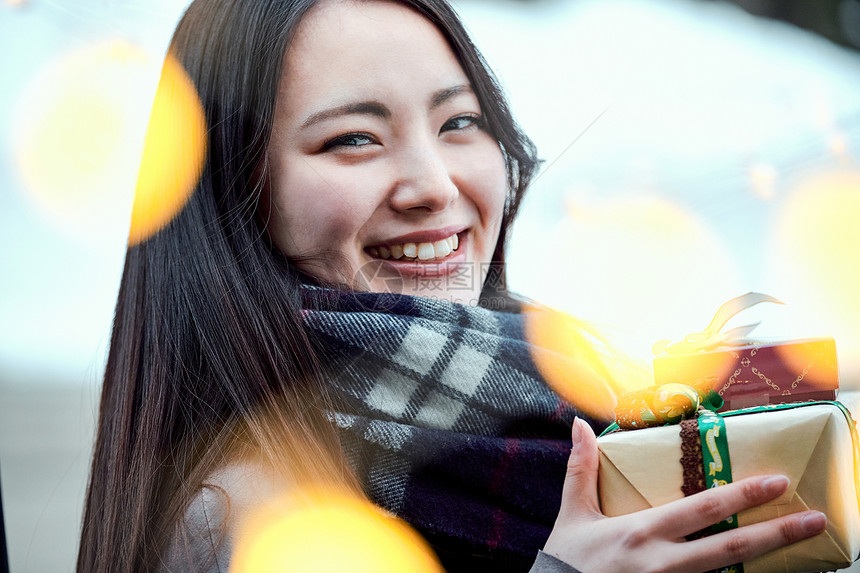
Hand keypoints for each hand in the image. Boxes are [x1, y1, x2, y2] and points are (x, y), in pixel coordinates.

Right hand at [542, 418, 826, 572]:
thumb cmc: (567, 559)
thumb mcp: (573, 513)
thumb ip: (580, 468)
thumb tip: (579, 425)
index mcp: (642, 531)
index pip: (703, 509)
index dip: (743, 494)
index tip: (777, 482)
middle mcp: (664, 562)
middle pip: (730, 547)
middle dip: (775, 533)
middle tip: (813, 519)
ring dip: (765, 559)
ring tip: (800, 544)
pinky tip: (762, 572)